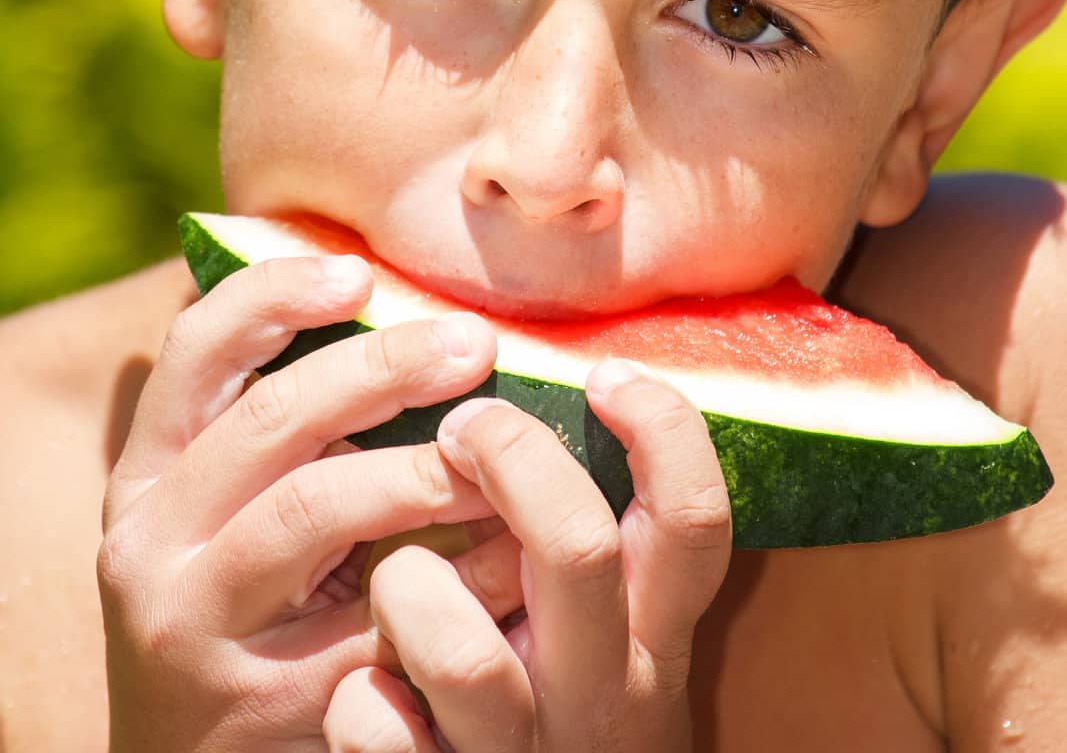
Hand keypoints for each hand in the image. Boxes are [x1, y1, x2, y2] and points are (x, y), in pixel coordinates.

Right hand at [96, 250, 509, 750]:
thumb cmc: (238, 606)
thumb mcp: (220, 511)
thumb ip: (275, 425)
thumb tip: (377, 297)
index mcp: (146, 476)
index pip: (194, 352)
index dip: (276, 295)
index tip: (360, 272)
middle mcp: (152, 544)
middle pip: (273, 420)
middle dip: (383, 367)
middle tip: (474, 344)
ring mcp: (201, 626)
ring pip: (314, 508)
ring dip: (421, 466)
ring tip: (495, 447)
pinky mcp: (265, 703)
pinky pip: (376, 616)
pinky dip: (458, 574)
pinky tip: (513, 550)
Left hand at [323, 358, 731, 751]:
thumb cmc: (561, 718)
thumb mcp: (613, 642)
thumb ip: (603, 546)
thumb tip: (565, 389)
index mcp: (652, 639)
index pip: (695, 517)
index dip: (661, 427)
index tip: (603, 375)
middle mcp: (602, 695)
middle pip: (576, 543)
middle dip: (509, 458)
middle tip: (465, 425)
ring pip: (461, 646)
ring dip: (408, 585)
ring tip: (400, 579)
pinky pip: (379, 729)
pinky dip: (360, 702)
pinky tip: (369, 691)